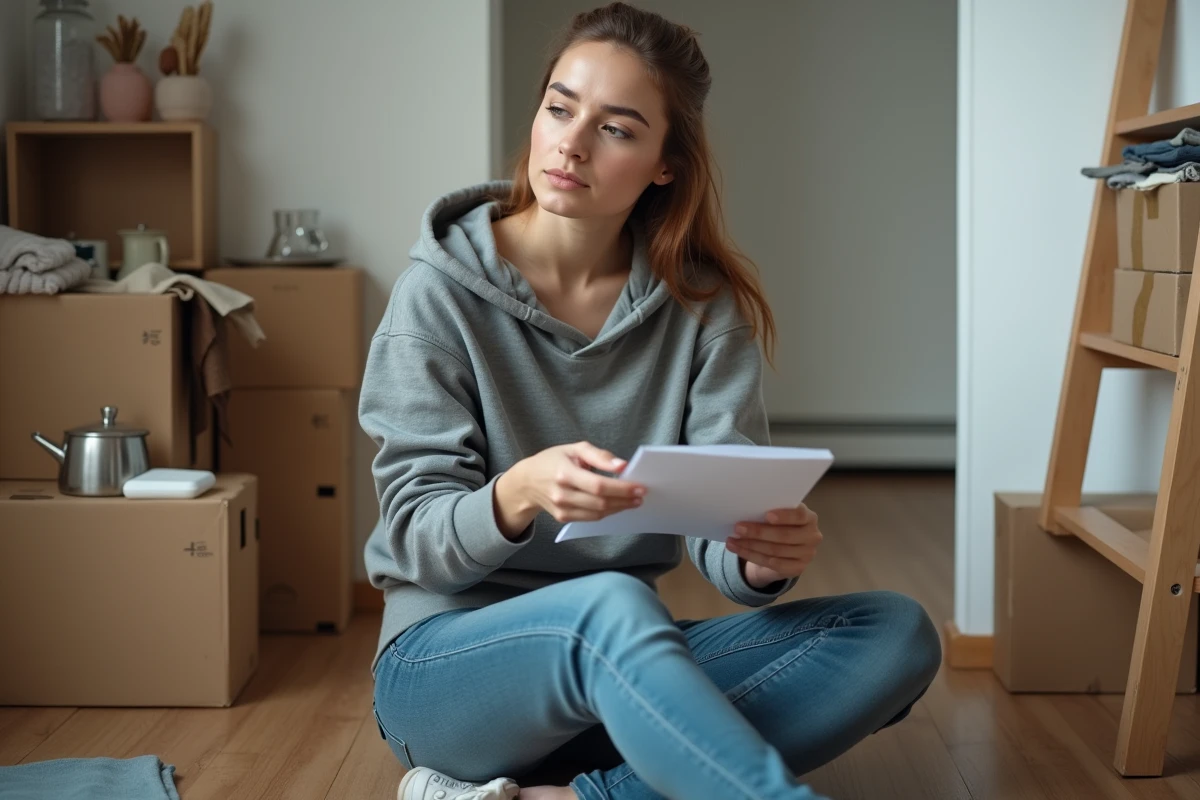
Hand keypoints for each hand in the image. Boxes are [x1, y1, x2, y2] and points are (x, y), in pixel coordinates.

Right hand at [513, 441, 645, 522]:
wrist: (527, 481)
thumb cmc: (553, 461)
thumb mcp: (574, 448)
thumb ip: (599, 455)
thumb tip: (622, 466)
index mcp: (564, 473)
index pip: (598, 485)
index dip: (622, 488)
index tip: (640, 487)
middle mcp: (561, 493)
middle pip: (600, 502)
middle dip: (625, 499)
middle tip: (641, 495)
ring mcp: (561, 508)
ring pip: (598, 513)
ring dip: (619, 508)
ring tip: (633, 501)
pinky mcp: (563, 517)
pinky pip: (591, 518)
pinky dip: (607, 512)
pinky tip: (617, 505)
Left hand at [725, 504, 821, 587]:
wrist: (785, 549)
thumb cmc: (780, 524)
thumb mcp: (780, 515)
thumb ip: (771, 512)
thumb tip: (746, 509)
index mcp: (809, 518)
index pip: (800, 515)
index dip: (784, 516)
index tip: (766, 515)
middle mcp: (812, 536)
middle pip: (784, 535)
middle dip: (759, 532)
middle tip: (738, 528)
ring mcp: (807, 555)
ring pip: (775, 551)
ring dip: (750, 545)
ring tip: (732, 540)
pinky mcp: (797, 569)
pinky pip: (771, 564)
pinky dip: (752, 556)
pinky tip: (739, 550)